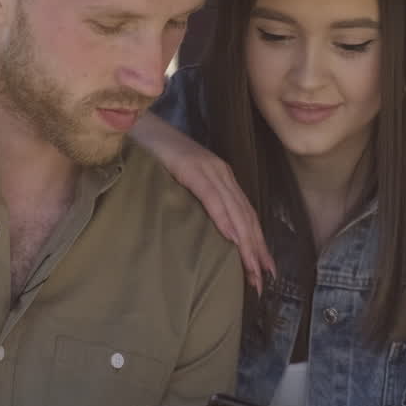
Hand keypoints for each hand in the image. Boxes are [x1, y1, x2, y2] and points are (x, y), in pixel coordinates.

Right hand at [134, 112, 274, 291]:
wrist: (139, 126)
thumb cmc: (156, 157)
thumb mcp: (182, 182)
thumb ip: (197, 201)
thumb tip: (206, 231)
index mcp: (222, 178)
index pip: (245, 215)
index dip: (257, 243)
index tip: (265, 269)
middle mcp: (222, 174)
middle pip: (246, 217)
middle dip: (257, 250)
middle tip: (264, 278)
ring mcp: (209, 170)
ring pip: (235, 211)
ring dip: (246, 242)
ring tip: (253, 268)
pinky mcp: (192, 168)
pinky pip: (212, 197)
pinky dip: (224, 218)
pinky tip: (232, 237)